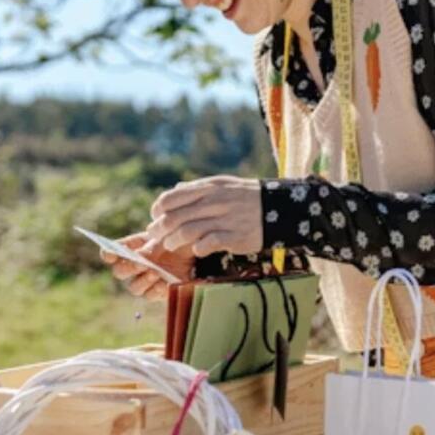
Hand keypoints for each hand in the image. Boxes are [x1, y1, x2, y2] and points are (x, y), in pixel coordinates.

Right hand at [100, 233, 192, 300]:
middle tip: (140, 263)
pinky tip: (164, 283)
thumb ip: (152, 247)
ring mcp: (145, 280)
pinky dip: (155, 290)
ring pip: (133, 287)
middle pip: (119, 272)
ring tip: (155, 272)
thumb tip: (140, 255)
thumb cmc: (178, 241)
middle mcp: (135, 266)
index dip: (108, 254)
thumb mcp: (167, 238)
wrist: (198, 254)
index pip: (111, 253)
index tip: (111, 253)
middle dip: (128, 268)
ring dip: (142, 281)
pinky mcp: (158, 292)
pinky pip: (150, 296)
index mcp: (132, 247)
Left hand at [149, 176, 265, 257]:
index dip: (158, 210)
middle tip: (156, 237)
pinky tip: (196, 250)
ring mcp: (225, 219)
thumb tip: (174, 190)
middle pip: (175, 218)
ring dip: (173, 241)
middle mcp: (214, 201)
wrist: (278, 208)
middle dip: (160, 230)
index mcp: (208, 187)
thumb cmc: (245, 196)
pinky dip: (197, 249)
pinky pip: (207, 244)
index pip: (171, 198)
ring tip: (171, 245)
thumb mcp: (222, 184)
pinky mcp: (235, 237)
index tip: (156, 218)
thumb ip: (197, 188)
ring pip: (187, 232)